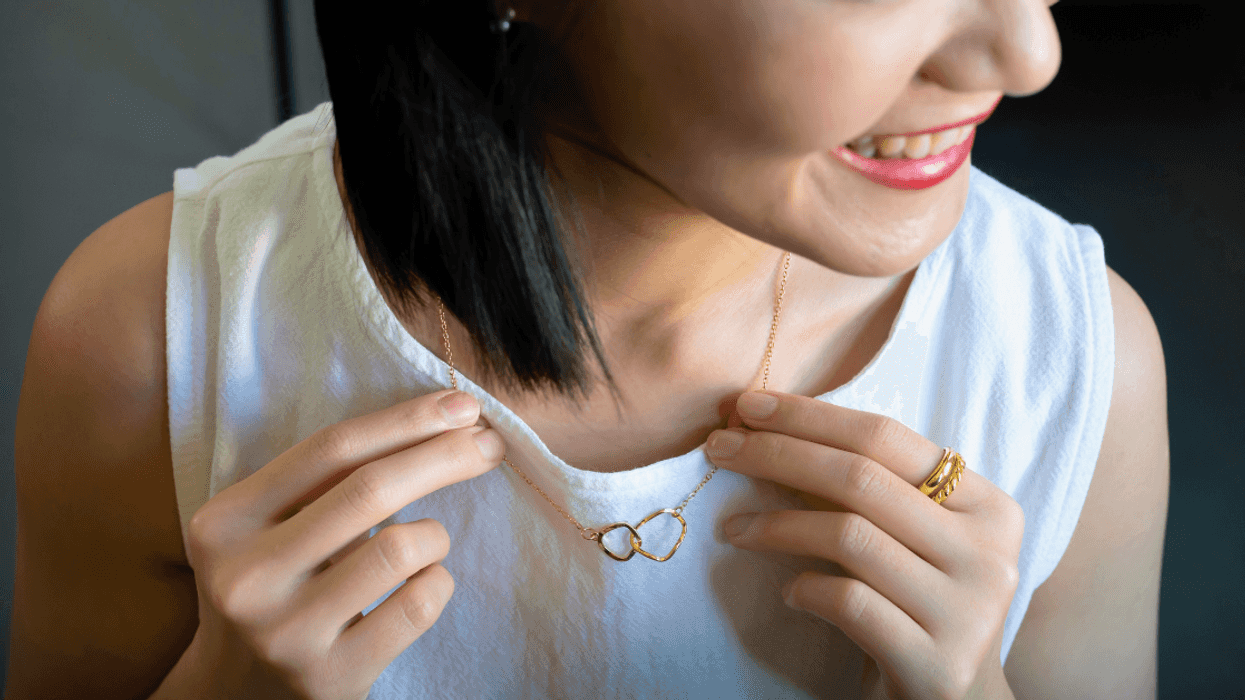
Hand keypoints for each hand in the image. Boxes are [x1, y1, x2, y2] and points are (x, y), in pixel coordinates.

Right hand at [174, 389, 504, 699]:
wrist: (238, 689)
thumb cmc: (278, 582)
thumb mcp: (271, 525)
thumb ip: (331, 477)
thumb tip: (447, 419)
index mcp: (226, 522)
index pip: (331, 449)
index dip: (406, 420)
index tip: (463, 406)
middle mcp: (246, 577)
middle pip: (370, 490)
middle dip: (444, 456)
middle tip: (489, 444)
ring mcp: (286, 633)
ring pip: (402, 549)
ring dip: (435, 535)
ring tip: (428, 543)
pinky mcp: (330, 678)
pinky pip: (418, 605)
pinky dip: (438, 582)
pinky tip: (423, 584)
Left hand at [708, 391, 1022, 699]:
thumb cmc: (916, 608)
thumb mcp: (904, 541)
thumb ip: (861, 492)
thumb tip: (765, 428)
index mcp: (988, 506)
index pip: (886, 438)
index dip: (809, 416)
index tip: (746, 405)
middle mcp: (989, 553)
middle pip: (861, 478)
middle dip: (778, 453)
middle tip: (718, 448)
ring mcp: (968, 610)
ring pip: (850, 536)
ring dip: (776, 525)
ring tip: (733, 529)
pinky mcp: (936, 663)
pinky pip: (851, 603)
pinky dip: (805, 589)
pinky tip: (787, 591)